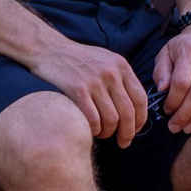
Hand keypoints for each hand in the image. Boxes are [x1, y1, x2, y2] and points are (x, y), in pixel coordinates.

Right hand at [34, 36, 148, 146]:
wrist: (49, 49)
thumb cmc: (77, 58)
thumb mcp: (105, 60)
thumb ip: (120, 78)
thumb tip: (133, 106)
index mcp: (121, 65)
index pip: (140, 99)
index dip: (141, 120)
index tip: (136, 130)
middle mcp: (111, 73)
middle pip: (128, 113)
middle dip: (128, 133)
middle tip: (123, 142)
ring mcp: (94, 81)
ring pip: (112, 119)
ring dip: (109, 133)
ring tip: (103, 134)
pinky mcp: (77, 90)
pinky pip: (93, 119)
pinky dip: (94, 130)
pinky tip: (91, 129)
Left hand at [152, 23, 190, 134]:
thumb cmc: (184, 46)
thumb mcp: (166, 52)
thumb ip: (161, 71)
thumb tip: (162, 90)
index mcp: (189, 50)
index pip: (181, 82)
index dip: (173, 101)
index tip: (167, 111)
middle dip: (184, 114)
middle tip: (175, 128)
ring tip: (189, 128)